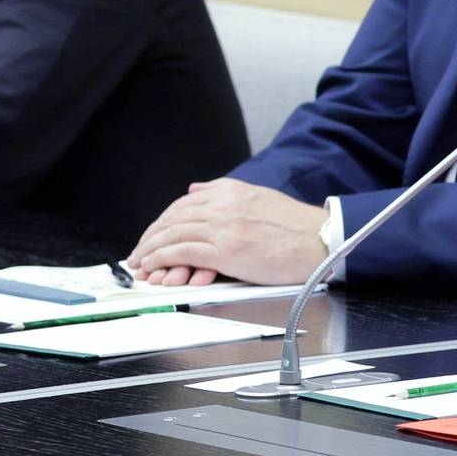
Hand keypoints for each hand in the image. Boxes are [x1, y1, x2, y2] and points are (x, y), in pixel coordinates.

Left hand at [127, 179, 329, 286]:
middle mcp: (222, 206)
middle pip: (172, 219)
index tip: (153, 235)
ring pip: (172, 235)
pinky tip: (154, 267)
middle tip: (138, 252)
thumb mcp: (257, 195)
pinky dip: (162, 259)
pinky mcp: (225, 250)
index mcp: (229, 192)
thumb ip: (223, 191)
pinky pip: (182, 252)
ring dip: (150, 250)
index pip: (183, 204)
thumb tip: (196, 189)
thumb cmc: (294, 225)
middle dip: (150, 237)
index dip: (162, 221)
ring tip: (139, 263)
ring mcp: (222, 227)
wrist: (317, 240)